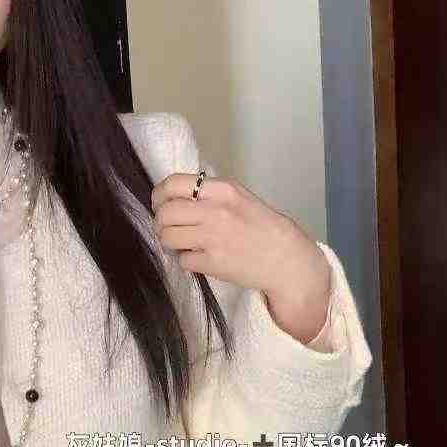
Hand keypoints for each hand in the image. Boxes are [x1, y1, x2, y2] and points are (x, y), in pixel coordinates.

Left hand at [150, 169, 332, 342]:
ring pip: (167, 237)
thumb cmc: (263, 227)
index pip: (173, 184)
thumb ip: (209, 194)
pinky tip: (201, 258)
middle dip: (160, 222)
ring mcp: (213, 238)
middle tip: (167, 228)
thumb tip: (174, 195)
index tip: (160, 204)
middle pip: (165, 213)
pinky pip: (182, 260)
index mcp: (222, 190)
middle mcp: (215, 211)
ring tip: (183, 243)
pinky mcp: (212, 263)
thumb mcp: (239, 198)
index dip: (159, 196)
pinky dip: (187, 260)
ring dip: (170, 241)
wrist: (286, 259)